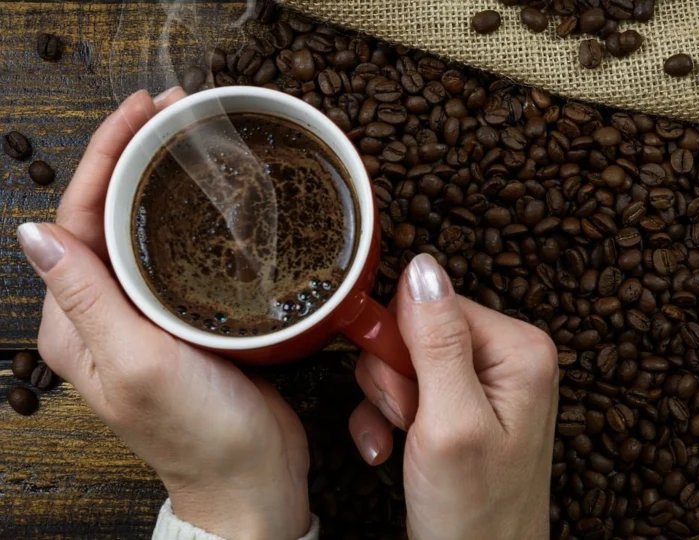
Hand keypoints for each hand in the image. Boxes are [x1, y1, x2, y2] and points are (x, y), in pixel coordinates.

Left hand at [18, 89, 311, 539]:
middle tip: (172, 112)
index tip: (142, 112)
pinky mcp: (183, 320)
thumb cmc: (199, 435)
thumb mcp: (139, 364)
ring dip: (160, 179)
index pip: (77, 217)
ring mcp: (143, 316)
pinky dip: (189, 215)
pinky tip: (213, 198)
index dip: (104, 156)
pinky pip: (176, 253)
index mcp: (75, 321)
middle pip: (106, 213)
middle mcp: (102, 313)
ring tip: (189, 139)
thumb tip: (35, 232)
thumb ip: (87, 298)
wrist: (252, 479)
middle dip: (131, 155)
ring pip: (141, 228)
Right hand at [348, 254, 558, 539]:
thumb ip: (437, 342)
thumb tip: (423, 266)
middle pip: (417, 330)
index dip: (403, 343)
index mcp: (519, 349)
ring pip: (402, 360)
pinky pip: (405, 390)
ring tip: (406, 441)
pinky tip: (390, 451)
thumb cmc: (475, 513)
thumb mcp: (451, 422)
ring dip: (386, 403)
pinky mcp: (459, 409)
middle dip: (395, 378)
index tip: (404, 393)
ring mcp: (483, 386)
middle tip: (410, 421)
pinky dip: (386, 421)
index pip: (437, 302)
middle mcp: (507, 359)